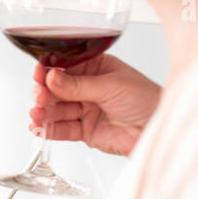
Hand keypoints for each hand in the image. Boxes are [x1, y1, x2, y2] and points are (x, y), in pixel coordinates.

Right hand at [29, 54, 160, 155]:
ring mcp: (85, 110)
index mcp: (95, 69)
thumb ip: (79, 85)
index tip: (40, 75)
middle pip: (56, 90)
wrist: (159, 129)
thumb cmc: (147, 101)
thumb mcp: (112, 86)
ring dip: (44, 112)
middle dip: (44, 93)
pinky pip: (62, 129)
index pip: (65, 67)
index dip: (49, 71)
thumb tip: (52, 77)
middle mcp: (87, 88)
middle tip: (40, 98)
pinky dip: (49, 130)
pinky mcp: (85, 131)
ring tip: (38, 115)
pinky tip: (39, 128)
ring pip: (56, 110)